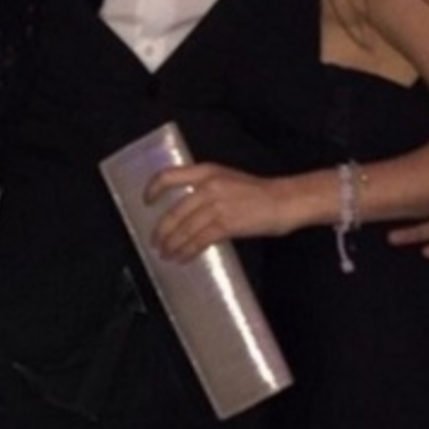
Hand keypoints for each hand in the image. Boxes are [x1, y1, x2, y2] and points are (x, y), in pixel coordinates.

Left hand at [145, 162, 288, 262]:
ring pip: (184, 229)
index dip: (153, 189)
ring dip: (172, 244)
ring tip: (166, 254)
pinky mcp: (226, 224)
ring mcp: (216, 205)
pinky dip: (187, 251)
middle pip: (175, 211)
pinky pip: (199, 240)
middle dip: (162, 230)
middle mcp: (208, 185)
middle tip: (155, 242)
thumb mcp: (226, 179)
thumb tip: (183, 209)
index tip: (146, 202)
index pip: (169, 175)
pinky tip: (182, 258)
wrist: (281, 201)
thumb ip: (204, 188)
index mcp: (206, 171)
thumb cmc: (255, 192)